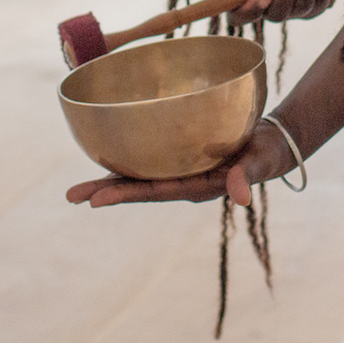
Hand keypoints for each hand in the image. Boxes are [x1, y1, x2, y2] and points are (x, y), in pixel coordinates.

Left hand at [66, 117, 292, 208]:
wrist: (272, 142)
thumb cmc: (267, 152)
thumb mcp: (261, 161)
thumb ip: (248, 175)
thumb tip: (240, 196)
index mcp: (197, 186)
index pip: (154, 192)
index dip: (124, 194)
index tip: (95, 200)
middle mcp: (182, 181)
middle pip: (138, 189)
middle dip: (105, 192)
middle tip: (71, 196)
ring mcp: (179, 170)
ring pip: (138, 177)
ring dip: (108, 181)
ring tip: (78, 190)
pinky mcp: (180, 156)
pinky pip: (148, 160)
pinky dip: (126, 161)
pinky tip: (107, 159)